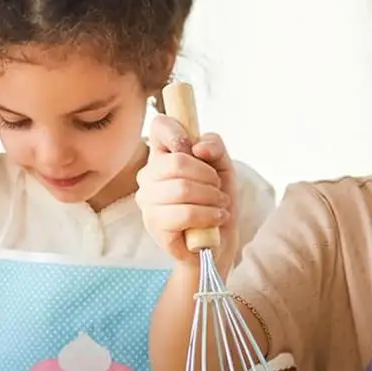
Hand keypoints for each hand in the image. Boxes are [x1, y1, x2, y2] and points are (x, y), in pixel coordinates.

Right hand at [135, 115, 238, 270]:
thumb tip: (198, 147)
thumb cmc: (216, 204)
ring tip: (220, 206)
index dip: (180, 132)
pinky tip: (216, 218)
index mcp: (161, 157)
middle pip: (177, 161)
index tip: (199, 152)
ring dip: (212, 198)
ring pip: (182, 188)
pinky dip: (208, 215)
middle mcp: (148, 177)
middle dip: (209, 176)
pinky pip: (184, 213)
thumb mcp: (223, 169)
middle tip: (218, 190)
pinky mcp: (154, 225)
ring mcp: (147, 201)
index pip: (159, 126)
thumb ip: (215, 147)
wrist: (217, 244)